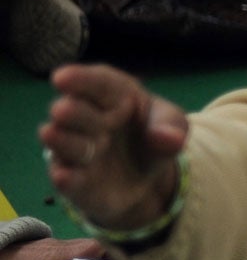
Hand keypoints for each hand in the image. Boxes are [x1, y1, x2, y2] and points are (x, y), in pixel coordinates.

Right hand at [38, 65, 187, 235]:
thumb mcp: (173, 125)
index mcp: (113, 95)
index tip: (61, 77)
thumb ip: (171, 126)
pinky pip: (64, 179)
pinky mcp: (74, 182)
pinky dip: (65, 178)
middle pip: (71, 110)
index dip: (80, 79)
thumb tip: (166, 137)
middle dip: (71, 111)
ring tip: (84, 146)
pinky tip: (64, 176)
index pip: (97, 82)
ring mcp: (76, 151)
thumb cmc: (156, 136)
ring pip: (60, 142)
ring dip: (66, 142)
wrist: (151, 178)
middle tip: (64, 111)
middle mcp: (85, 120)